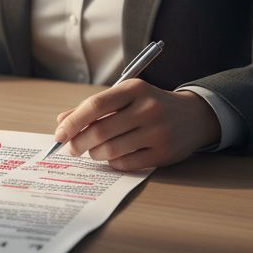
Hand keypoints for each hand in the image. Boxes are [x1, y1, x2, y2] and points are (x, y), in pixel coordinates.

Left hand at [53, 80, 220, 170]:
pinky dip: (113, 163)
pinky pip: (127, 163)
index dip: (73, 122)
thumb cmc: (150, 105)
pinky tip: (113, 157)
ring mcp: (157, 132)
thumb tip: (62, 121)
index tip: (59, 134)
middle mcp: (147, 108)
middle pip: (100, 130)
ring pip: (111, 150)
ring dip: (95, 154)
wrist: (193, 116)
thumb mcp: (126, 97)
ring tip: (94, 151)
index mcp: (134, 89)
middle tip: (72, 149)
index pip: (95, 105)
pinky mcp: (164, 153)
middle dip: (79, 143)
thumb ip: (94, 108)